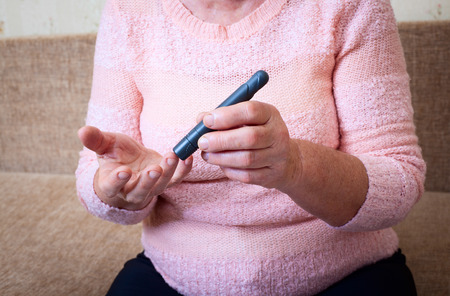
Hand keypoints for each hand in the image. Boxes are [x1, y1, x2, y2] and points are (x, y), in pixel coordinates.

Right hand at [78, 126, 192, 209]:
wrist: (131, 165)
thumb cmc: (115, 157)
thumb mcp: (104, 147)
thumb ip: (95, 140)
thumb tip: (81, 130)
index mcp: (112, 185)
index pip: (112, 186)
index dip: (117, 180)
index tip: (123, 171)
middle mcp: (132, 191)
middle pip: (140, 191)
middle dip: (148, 181)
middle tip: (154, 170)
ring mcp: (151, 188)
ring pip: (160, 186)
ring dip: (168, 172)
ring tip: (172, 156)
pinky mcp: (166, 181)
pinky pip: (177, 179)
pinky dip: (184, 170)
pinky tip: (188, 157)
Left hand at [196, 101, 300, 190]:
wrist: (286, 160)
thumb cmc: (258, 134)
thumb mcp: (246, 120)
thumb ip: (224, 116)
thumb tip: (200, 119)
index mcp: (270, 114)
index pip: (251, 111)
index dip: (226, 116)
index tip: (207, 120)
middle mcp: (278, 134)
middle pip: (249, 137)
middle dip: (221, 140)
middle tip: (202, 142)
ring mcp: (277, 157)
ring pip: (246, 159)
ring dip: (221, 157)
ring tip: (206, 154)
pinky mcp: (271, 175)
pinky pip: (246, 175)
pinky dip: (229, 170)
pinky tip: (221, 164)